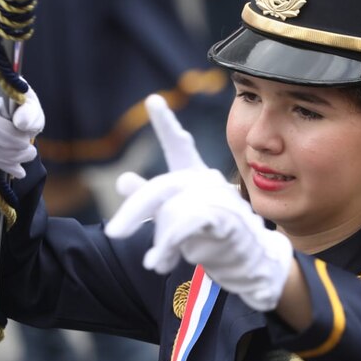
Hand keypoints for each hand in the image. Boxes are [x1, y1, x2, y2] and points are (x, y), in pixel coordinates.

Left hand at [105, 95, 293, 311]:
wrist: (248, 259)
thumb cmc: (211, 234)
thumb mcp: (173, 216)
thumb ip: (149, 200)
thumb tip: (122, 179)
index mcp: (194, 176)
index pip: (178, 146)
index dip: (166, 124)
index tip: (153, 99)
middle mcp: (207, 181)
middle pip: (161, 188)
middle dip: (134, 211)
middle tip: (112, 233)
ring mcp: (220, 198)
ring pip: (172, 213)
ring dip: (161, 241)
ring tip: (155, 261)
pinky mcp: (227, 219)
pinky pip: (188, 227)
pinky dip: (170, 246)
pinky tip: (160, 261)